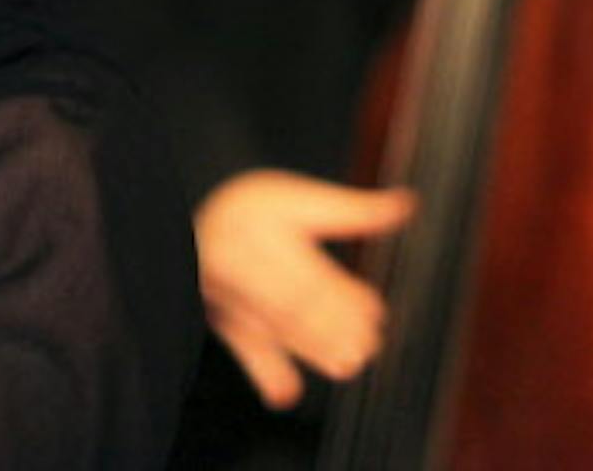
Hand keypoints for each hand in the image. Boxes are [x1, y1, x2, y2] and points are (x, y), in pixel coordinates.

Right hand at [193, 169, 413, 409]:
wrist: (185, 217)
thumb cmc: (252, 208)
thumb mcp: (298, 197)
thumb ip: (352, 209)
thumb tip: (408, 204)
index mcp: (262, 230)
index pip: (306, 270)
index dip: (342, 295)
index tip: (374, 311)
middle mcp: (241, 264)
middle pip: (289, 303)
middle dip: (330, 327)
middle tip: (368, 346)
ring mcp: (228, 295)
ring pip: (271, 328)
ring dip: (310, 351)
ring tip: (348, 364)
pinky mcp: (221, 319)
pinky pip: (240, 349)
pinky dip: (264, 374)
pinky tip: (286, 396)